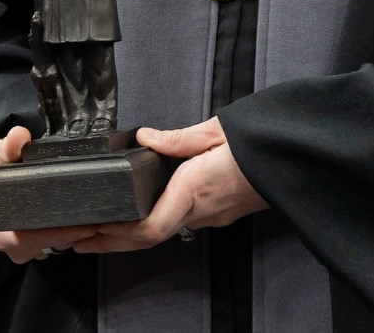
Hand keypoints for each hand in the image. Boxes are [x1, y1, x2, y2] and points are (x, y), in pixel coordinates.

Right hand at [0, 126, 98, 262]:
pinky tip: (74, 219)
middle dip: (73, 233)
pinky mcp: (24, 248)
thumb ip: (9, 146)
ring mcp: (17, 251)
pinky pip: (48, 245)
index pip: (39, 239)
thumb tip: (19, 135)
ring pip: (51, 247)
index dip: (65, 233)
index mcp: (1, 233)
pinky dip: (61, 234)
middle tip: (98, 216)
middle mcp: (9, 248)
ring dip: (69, 235)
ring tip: (90, 216)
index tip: (89, 224)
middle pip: (49, 245)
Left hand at [75, 118, 268, 253]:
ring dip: (127, 237)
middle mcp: (201, 209)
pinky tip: (135, 218)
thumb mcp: (217, 131)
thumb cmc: (261, 145)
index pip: (151, 228)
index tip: (91, 229)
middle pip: (148, 238)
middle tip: (79, 239)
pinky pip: (177, 224)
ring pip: (161, 234)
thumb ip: (178, 138)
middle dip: (110, 242)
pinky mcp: (217, 213)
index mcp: (195, 189)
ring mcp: (211, 215)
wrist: (294, 161)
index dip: (117, 235)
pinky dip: (149, 226)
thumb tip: (145, 137)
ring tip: (97, 231)